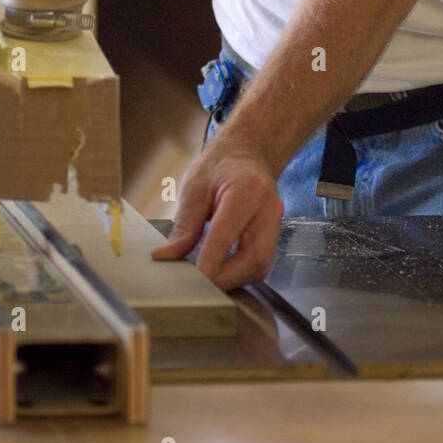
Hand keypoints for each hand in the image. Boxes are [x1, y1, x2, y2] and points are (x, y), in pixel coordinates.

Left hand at [150, 139, 284, 290]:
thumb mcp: (195, 187)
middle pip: (253, 257)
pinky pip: (260, 263)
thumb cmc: (221, 166)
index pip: (227, 233)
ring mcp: (275, 223)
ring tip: (206, 282)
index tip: (193, 281)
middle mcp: (268, 208)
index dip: (210, 261)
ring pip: (261, 265)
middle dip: (225, 279)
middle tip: (197, 288)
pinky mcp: (274, 235)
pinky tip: (221, 272)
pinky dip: (239, 274)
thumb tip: (167, 257)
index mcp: (247, 189)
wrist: (248, 153)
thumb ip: (184, 225)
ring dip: (233, 280)